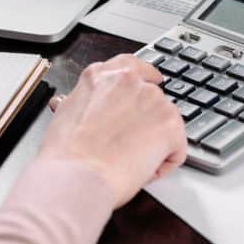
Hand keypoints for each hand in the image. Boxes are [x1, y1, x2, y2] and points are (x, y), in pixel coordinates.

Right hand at [38, 54, 187, 207]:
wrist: (77, 176)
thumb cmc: (66, 155)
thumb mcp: (66, 114)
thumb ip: (86, 104)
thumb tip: (89, 108)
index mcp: (101, 75)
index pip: (132, 67)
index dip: (144, 78)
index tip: (152, 82)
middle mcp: (128, 80)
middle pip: (153, 98)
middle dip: (146, 122)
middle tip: (128, 145)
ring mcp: (152, 99)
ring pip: (166, 124)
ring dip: (154, 144)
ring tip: (128, 161)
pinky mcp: (170, 124)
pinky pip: (177, 148)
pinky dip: (164, 164)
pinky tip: (141, 171)